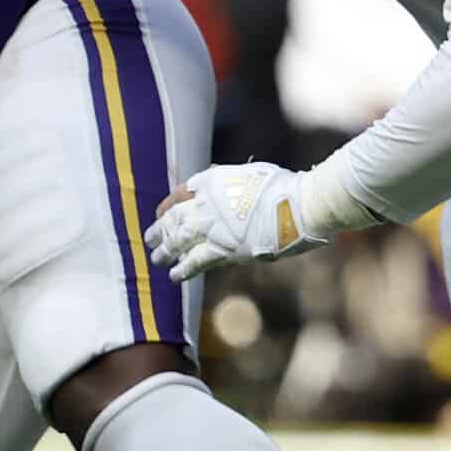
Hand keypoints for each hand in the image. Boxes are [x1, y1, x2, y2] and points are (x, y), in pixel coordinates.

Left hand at [144, 162, 328, 281]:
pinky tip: (174, 276)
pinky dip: (184, 269)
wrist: (301, 204)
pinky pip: (197, 261)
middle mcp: (207, 205)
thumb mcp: (249, 173)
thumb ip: (227, 180)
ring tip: (157, 258)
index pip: (179, 195)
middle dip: (160, 230)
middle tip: (149, 239)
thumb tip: (210, 182)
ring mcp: (214, 228)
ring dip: (166, 251)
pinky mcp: (226, 249)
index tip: (160, 213)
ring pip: (179, 241)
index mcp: (212, 182)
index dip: (167, 206)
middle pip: (174, 219)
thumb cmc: (283, 186)